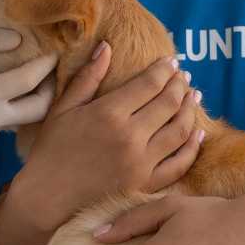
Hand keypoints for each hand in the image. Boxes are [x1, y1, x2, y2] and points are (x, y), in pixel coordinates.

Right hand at [0, 26, 57, 151]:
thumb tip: (18, 41)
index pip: (25, 81)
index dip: (45, 64)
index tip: (55, 50)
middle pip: (37, 111)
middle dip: (50, 88)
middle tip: (52, 68)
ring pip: (22, 119)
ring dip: (34, 98)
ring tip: (37, 74)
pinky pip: (5, 122)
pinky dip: (15, 105)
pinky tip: (12, 87)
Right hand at [7, 43, 203, 236]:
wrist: (47, 198)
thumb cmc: (50, 151)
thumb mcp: (63, 109)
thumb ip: (87, 77)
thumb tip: (106, 46)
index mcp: (109, 113)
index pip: (149, 84)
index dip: (164, 69)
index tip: (171, 62)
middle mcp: (130, 137)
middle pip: (169, 103)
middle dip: (179, 85)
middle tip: (183, 76)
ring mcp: (141, 163)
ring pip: (180, 130)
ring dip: (190, 110)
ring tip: (193, 97)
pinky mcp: (146, 185)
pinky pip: (180, 163)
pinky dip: (192, 146)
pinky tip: (198, 133)